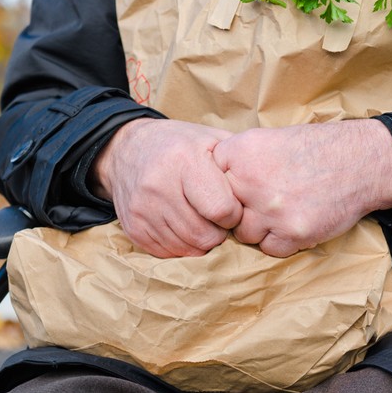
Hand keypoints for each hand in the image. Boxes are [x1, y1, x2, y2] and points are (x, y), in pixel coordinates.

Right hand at [91, 118, 242, 257]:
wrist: (127, 150)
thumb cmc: (180, 145)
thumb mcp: (211, 139)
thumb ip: (237, 161)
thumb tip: (263, 189)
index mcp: (185, 160)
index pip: (222, 210)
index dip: (233, 214)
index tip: (230, 205)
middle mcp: (159, 185)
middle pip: (206, 236)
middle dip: (218, 231)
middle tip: (216, 217)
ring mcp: (143, 209)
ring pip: (188, 248)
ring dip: (200, 240)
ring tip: (199, 219)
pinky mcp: (133, 228)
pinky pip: (168, 253)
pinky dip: (181, 245)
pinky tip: (181, 225)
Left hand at [213, 119, 391, 256]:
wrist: (360, 161)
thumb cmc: (313, 149)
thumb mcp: (267, 139)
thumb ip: (235, 160)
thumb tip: (207, 185)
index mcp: (240, 152)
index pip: (208, 181)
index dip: (224, 187)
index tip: (241, 186)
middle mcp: (250, 181)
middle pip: (223, 212)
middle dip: (239, 210)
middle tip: (264, 200)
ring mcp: (270, 210)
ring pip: (244, 234)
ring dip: (259, 228)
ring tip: (281, 210)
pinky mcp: (291, 234)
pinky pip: (268, 249)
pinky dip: (280, 240)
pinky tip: (295, 221)